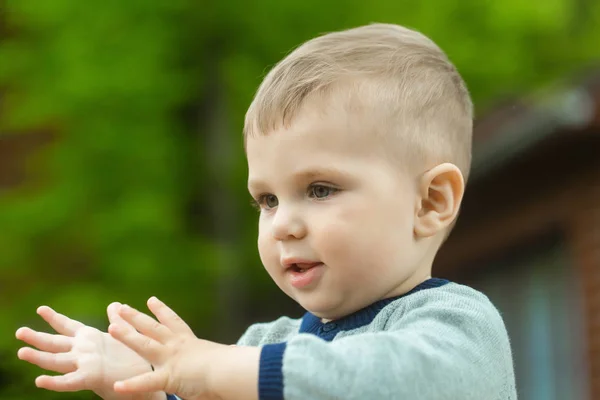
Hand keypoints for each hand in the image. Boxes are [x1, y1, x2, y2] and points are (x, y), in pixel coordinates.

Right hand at [16, 303, 164, 399]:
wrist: (145, 380)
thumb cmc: (133, 360)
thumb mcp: (125, 336)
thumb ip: (117, 321)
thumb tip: (114, 304)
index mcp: (90, 338)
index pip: (68, 326)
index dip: (54, 318)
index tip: (41, 308)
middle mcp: (83, 350)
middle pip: (55, 343)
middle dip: (37, 337)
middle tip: (19, 331)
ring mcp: (85, 364)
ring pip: (57, 360)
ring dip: (38, 357)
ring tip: (21, 352)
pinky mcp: (91, 378)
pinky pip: (69, 381)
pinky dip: (54, 382)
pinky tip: (39, 380)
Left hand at [108, 297, 225, 399]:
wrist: (231, 371)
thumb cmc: (232, 366)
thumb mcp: (222, 358)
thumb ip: (220, 357)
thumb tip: (232, 355)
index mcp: (191, 342)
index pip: (174, 323)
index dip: (162, 311)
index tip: (151, 300)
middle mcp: (178, 346)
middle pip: (153, 328)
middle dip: (136, 317)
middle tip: (121, 307)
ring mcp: (171, 359)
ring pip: (144, 345)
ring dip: (127, 336)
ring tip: (111, 327)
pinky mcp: (169, 376)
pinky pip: (147, 381)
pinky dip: (132, 385)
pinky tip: (117, 386)